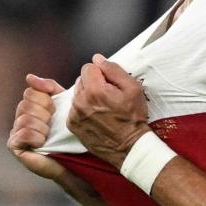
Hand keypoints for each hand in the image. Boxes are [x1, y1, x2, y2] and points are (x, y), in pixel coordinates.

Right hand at [8, 74, 66, 180]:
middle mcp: (20, 116)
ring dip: (42, 128)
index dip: (46, 100)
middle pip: (26, 103)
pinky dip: (36, 137)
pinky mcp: (14, 145)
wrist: (74, 159)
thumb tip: (29, 77)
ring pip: (25, 118)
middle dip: (45, 114)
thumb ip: (49, 88)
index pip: (31, 91)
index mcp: (32, 105)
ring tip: (49, 135)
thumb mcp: (64, 105)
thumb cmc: (69, 133)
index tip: (55, 110)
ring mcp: (15, 131)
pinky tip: (43, 142)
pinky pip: (22, 133)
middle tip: (52, 125)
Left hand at [67, 54, 149, 168]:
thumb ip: (113, 69)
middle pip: (81, 80)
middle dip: (93, 84)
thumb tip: (97, 59)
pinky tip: (95, 116)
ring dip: (87, 96)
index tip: (109, 84)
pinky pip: (74, 108)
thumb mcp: (133, 88)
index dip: (101, 73)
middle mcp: (81, 101)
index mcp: (95, 90)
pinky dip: (82, 110)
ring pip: (77, 94)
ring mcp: (75, 114)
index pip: (88, 67)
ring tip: (102, 108)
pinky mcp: (72, 125)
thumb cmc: (133, 118)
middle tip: (107, 97)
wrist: (129, 146)